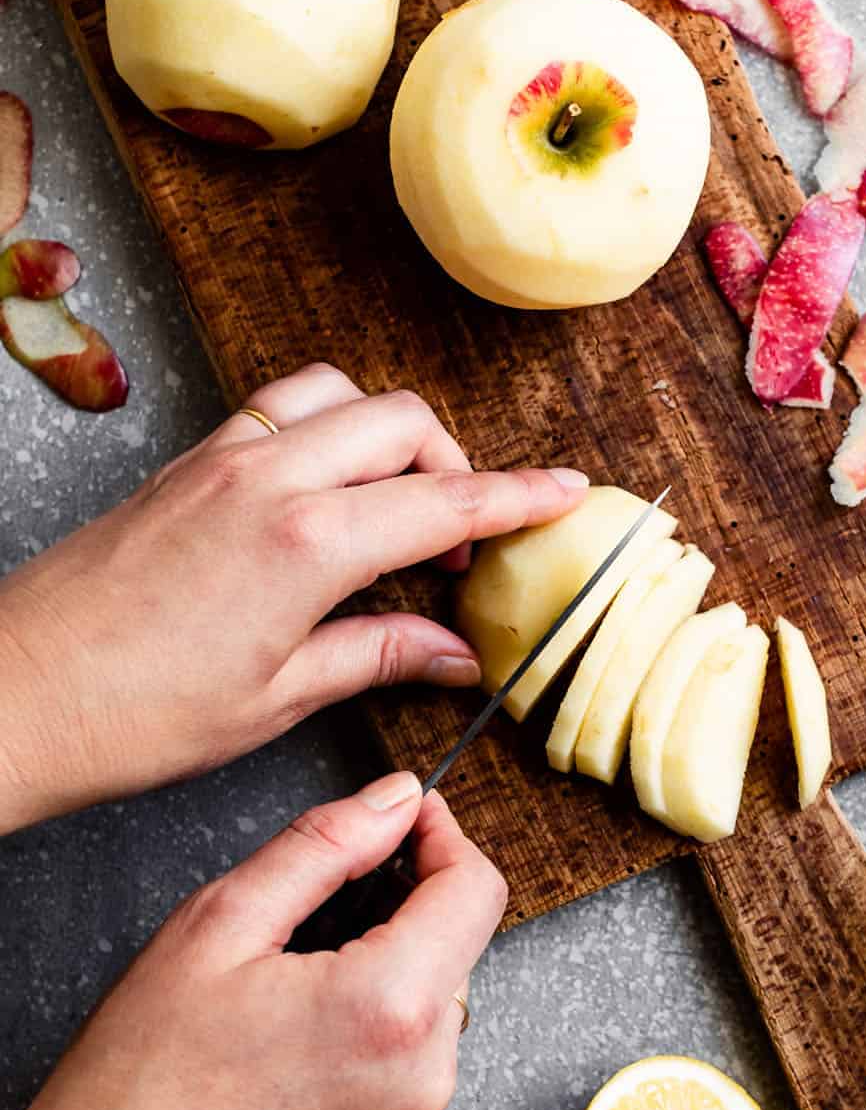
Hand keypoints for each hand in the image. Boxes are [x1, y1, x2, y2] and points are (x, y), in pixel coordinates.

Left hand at [0, 361, 586, 831]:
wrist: (20, 695)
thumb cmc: (135, 714)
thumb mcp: (280, 697)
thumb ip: (378, 653)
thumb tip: (456, 652)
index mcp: (308, 543)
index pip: (447, 501)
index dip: (520, 497)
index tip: (567, 492)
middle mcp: (270, 479)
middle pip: (402, 423)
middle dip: (457, 463)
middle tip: (470, 535)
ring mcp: (222, 458)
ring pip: (340, 395)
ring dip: (388, 432)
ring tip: (399, 500)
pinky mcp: (187, 461)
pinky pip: (280, 409)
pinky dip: (326, 428)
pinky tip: (327, 489)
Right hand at [0, 773, 501, 1109]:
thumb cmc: (142, 1085)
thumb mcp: (220, 925)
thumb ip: (324, 846)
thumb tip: (393, 800)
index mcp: (393, 1005)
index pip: (475, 888)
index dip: (440, 835)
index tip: (404, 816)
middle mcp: (428, 1070)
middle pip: (459, 941)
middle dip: (403, 901)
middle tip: (315, 899)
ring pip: (437, 996)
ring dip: (387, 962)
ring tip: (289, 977)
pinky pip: (414, 1054)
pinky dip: (376, 1021)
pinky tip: (295, 1032)